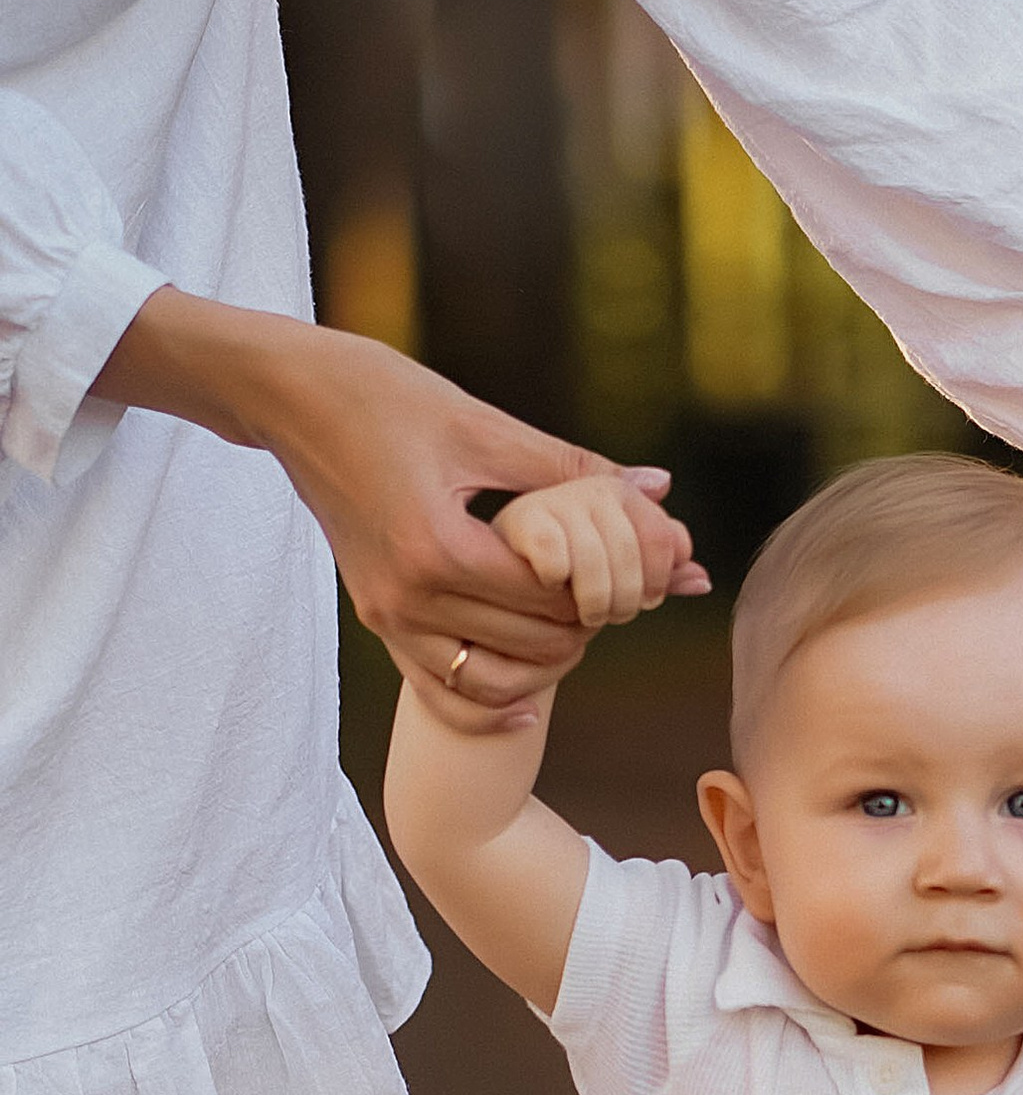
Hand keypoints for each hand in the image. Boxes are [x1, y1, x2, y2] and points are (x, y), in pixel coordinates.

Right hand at [93, 297, 705, 724]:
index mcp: (438, 547)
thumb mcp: (483, 425)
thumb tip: (659, 490)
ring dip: (547, 662)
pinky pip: (442, 688)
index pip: (551, 597)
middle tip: (625, 590)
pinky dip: (491, 698)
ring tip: (578, 621)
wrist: (290, 399)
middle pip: (532, 644)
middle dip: (590, 622)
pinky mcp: (376, 619)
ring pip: (492, 681)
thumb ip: (573, 469)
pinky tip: (531, 699)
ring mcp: (387, 616)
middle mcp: (408, 597)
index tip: (644, 564)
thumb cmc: (383, 395)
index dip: (610, 586)